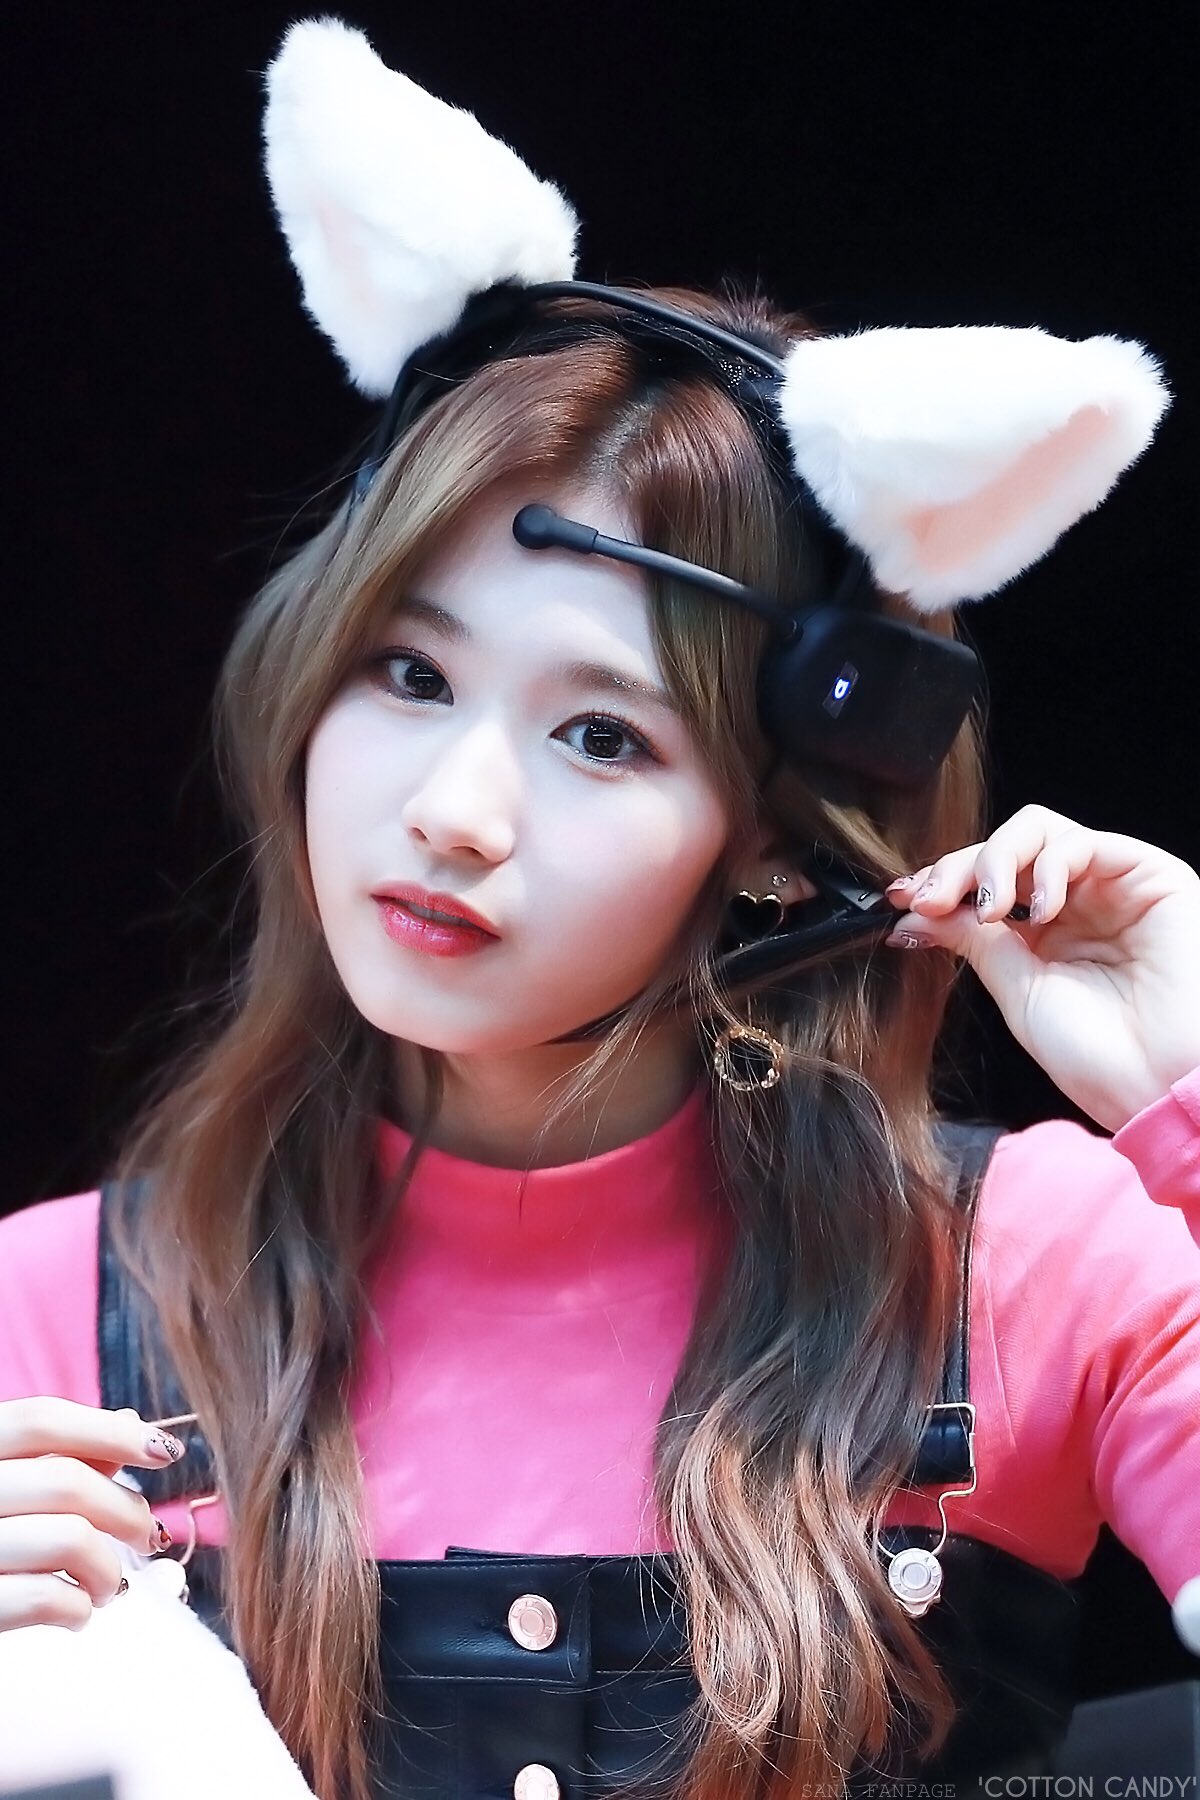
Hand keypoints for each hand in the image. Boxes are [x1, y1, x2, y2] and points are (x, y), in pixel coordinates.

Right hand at [0, 1397, 184, 1630]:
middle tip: (147, 1535)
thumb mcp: (3, 1487)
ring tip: (108, 1586)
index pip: (40, 1419)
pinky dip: (78, 1608)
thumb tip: (125, 1422)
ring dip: (108, 1568)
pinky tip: (77, 1612)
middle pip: (67, 1481)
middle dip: (127, 1510)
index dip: (110, 1431)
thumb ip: (54, 1457)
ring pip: (69, 1539)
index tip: (164, 1452)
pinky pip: (46, 1599)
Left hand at [884, 803, 1199, 1131]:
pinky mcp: (1148, 875)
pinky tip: (1037, 912)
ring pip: (1038, 832)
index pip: (983, 884)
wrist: (1161, 1087)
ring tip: (988, 908)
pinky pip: (1083, 843)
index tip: (901, 899)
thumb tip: (916, 914)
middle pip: (1004, 849)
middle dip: (957, 867)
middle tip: (931, 899)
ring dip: (996, 860)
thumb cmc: (1100, 1058)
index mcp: (1042, 935)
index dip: (941, 882)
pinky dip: (1047, 867)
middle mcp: (1075, 903)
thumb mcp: (1018, 994)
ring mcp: (1110, 886)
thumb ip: (974, 943)